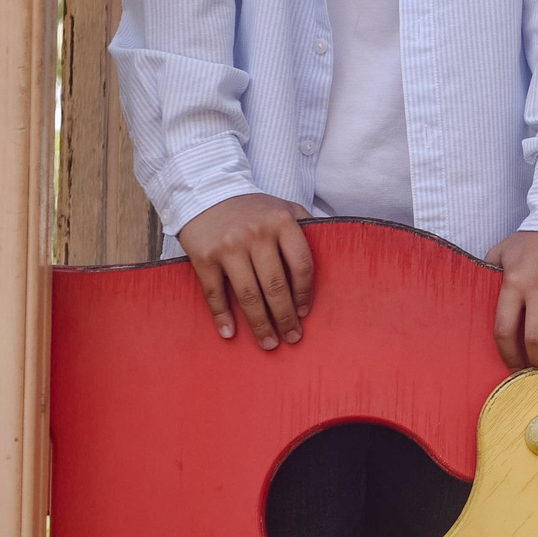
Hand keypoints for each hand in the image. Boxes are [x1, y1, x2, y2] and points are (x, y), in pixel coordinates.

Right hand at [177, 193, 313, 348]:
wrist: (207, 193)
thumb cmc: (252, 209)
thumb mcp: (284, 208)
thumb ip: (306, 226)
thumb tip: (333, 249)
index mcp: (282, 222)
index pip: (302, 265)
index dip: (306, 293)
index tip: (305, 313)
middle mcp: (256, 234)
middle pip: (276, 286)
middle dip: (285, 317)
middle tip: (292, 338)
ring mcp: (229, 246)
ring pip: (249, 294)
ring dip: (260, 324)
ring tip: (269, 343)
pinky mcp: (204, 257)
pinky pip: (215, 293)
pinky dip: (222, 316)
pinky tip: (230, 333)